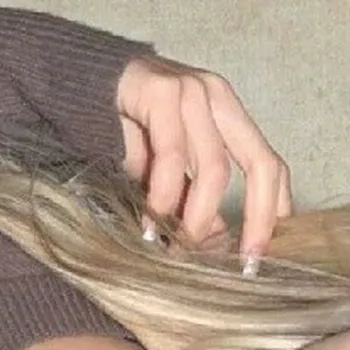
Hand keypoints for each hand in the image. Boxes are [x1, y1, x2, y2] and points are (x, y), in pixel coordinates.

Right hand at [117, 54, 291, 259]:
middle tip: (243, 263)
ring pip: (215, 168)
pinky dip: (164, 196)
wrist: (74, 85)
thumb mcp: (171, 172)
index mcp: (229, 116)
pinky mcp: (160, 90)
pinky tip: (152, 223)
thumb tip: (222, 246)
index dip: (275, 213)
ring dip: (198, 217)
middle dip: (258, 220)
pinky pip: (171, 156)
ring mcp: (192, 90)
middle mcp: (219, 99)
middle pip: (262, 164)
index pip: (272, 166)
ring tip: (181, 247)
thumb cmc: (128, 130)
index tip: (262, 255)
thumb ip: (196, 202)